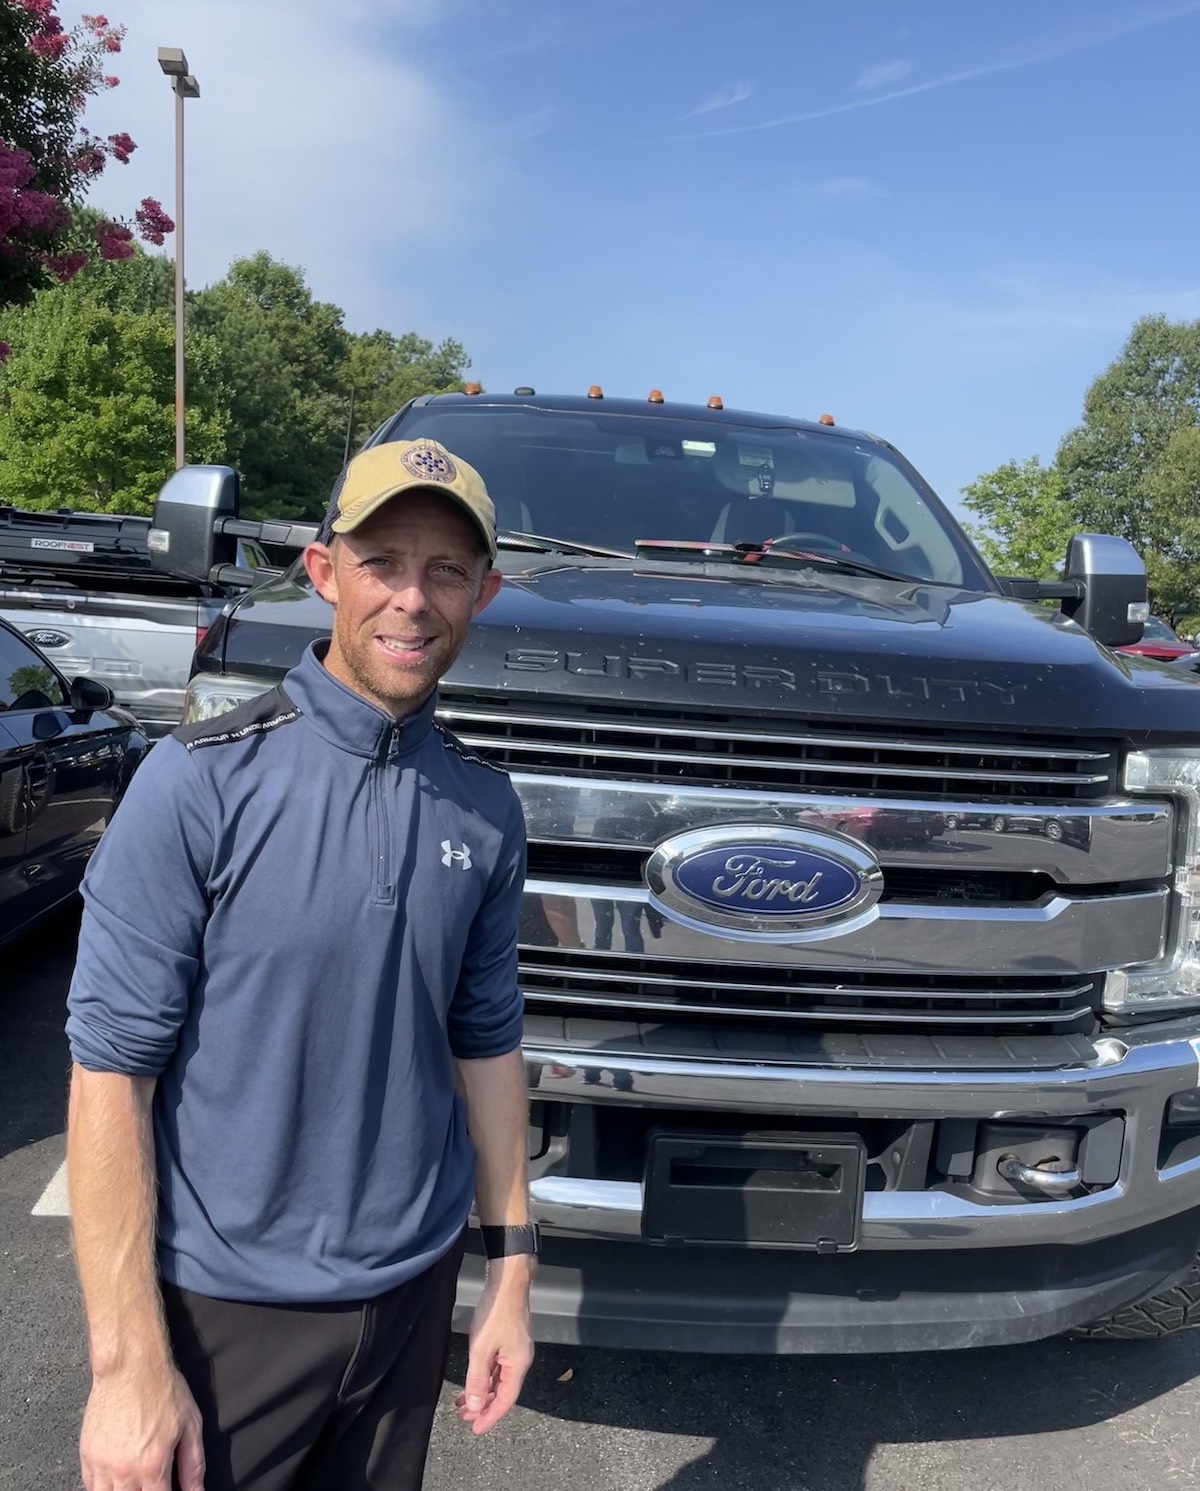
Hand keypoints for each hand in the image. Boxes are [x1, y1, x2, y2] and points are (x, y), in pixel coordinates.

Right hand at [80, 1362, 204, 1490]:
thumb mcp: (190, 1425)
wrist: (130, 1365)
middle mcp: (124, 1471)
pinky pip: (91, 1487)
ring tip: (136, 1483)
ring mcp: (102, 1465)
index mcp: (153, 1465)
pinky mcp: (87, 1455)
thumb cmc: (163, 1390)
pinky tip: (116, 1481)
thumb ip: (194, 1465)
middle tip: (152, 1483)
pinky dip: (104, 1488)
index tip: (169, 1490)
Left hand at [456, 1258, 534, 1435]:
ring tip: (462, 1402)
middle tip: (463, 1416)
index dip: (490, 1416)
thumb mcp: (481, 1349)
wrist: (507, 1282)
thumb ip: (477, 1379)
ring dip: (481, 1391)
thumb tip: (474, 1406)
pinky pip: (498, 1367)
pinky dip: (485, 1377)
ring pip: (498, 1379)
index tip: (475, 1428)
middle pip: (502, 1391)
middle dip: (483, 1405)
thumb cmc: (496, 1313)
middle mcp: (520, 1360)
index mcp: (518, 1365)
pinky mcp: (509, 1341)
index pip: (505, 1400)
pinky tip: (472, 1379)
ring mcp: (515, 1350)